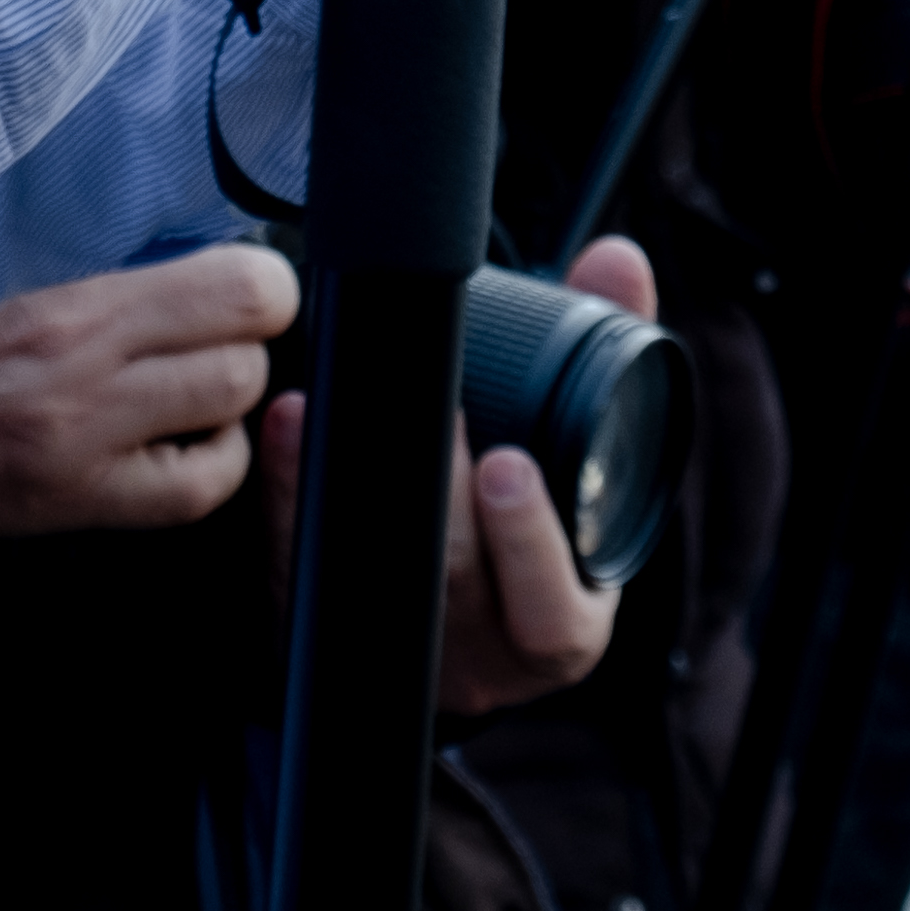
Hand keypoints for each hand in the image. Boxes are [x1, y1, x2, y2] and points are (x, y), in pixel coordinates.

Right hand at [0, 241, 301, 544]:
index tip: (240, 292)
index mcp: (68, 308)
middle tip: (212, 346)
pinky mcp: (76, 504)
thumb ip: (113, 297)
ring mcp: (87, 447)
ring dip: (228, 403)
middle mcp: (88, 372)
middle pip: (247, 349)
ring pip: (231, 409)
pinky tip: (177, 451)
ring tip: (192, 399)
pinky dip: (207, 466)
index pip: (233, 285)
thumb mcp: (16, 300)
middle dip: (246, 344)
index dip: (257, 289)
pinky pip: (195, 490)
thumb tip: (206, 292)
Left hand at [255, 234, 662, 713]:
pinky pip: (302, 566)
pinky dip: (291, 494)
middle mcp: (479, 650)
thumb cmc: (532, 518)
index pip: (553, 614)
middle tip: (432, 418)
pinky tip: (292, 428)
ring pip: (373, 583)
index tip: (509, 464)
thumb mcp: (587, 459)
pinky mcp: (327, 622)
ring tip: (340, 413)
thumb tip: (618, 259)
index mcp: (560, 624)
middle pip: (454, 590)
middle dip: (439, 504)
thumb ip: (611, 352)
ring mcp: (398, 644)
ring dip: (352, 493)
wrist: (456, 608)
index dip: (528, 545)